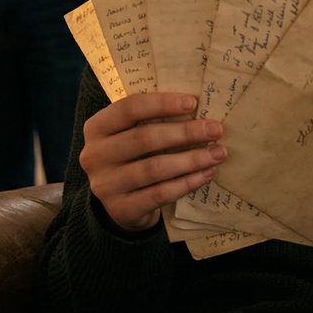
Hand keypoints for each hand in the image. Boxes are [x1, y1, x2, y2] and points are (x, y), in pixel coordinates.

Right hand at [79, 92, 225, 232]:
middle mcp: (94, 155)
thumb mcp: (130, 135)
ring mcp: (105, 185)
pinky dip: (186, 183)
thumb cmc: (133, 158)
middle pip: (144, 138)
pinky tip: (205, 174)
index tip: (193, 103)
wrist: (120, 204)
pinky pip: (160, 194)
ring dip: (191, 159)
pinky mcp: (121, 209)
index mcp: (96, 128)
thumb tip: (197, 109)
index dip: (162, 104)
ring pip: (154, 168)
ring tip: (217, 153)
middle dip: (185, 132)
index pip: (129, 108)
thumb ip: (151, 120)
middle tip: (215, 129)